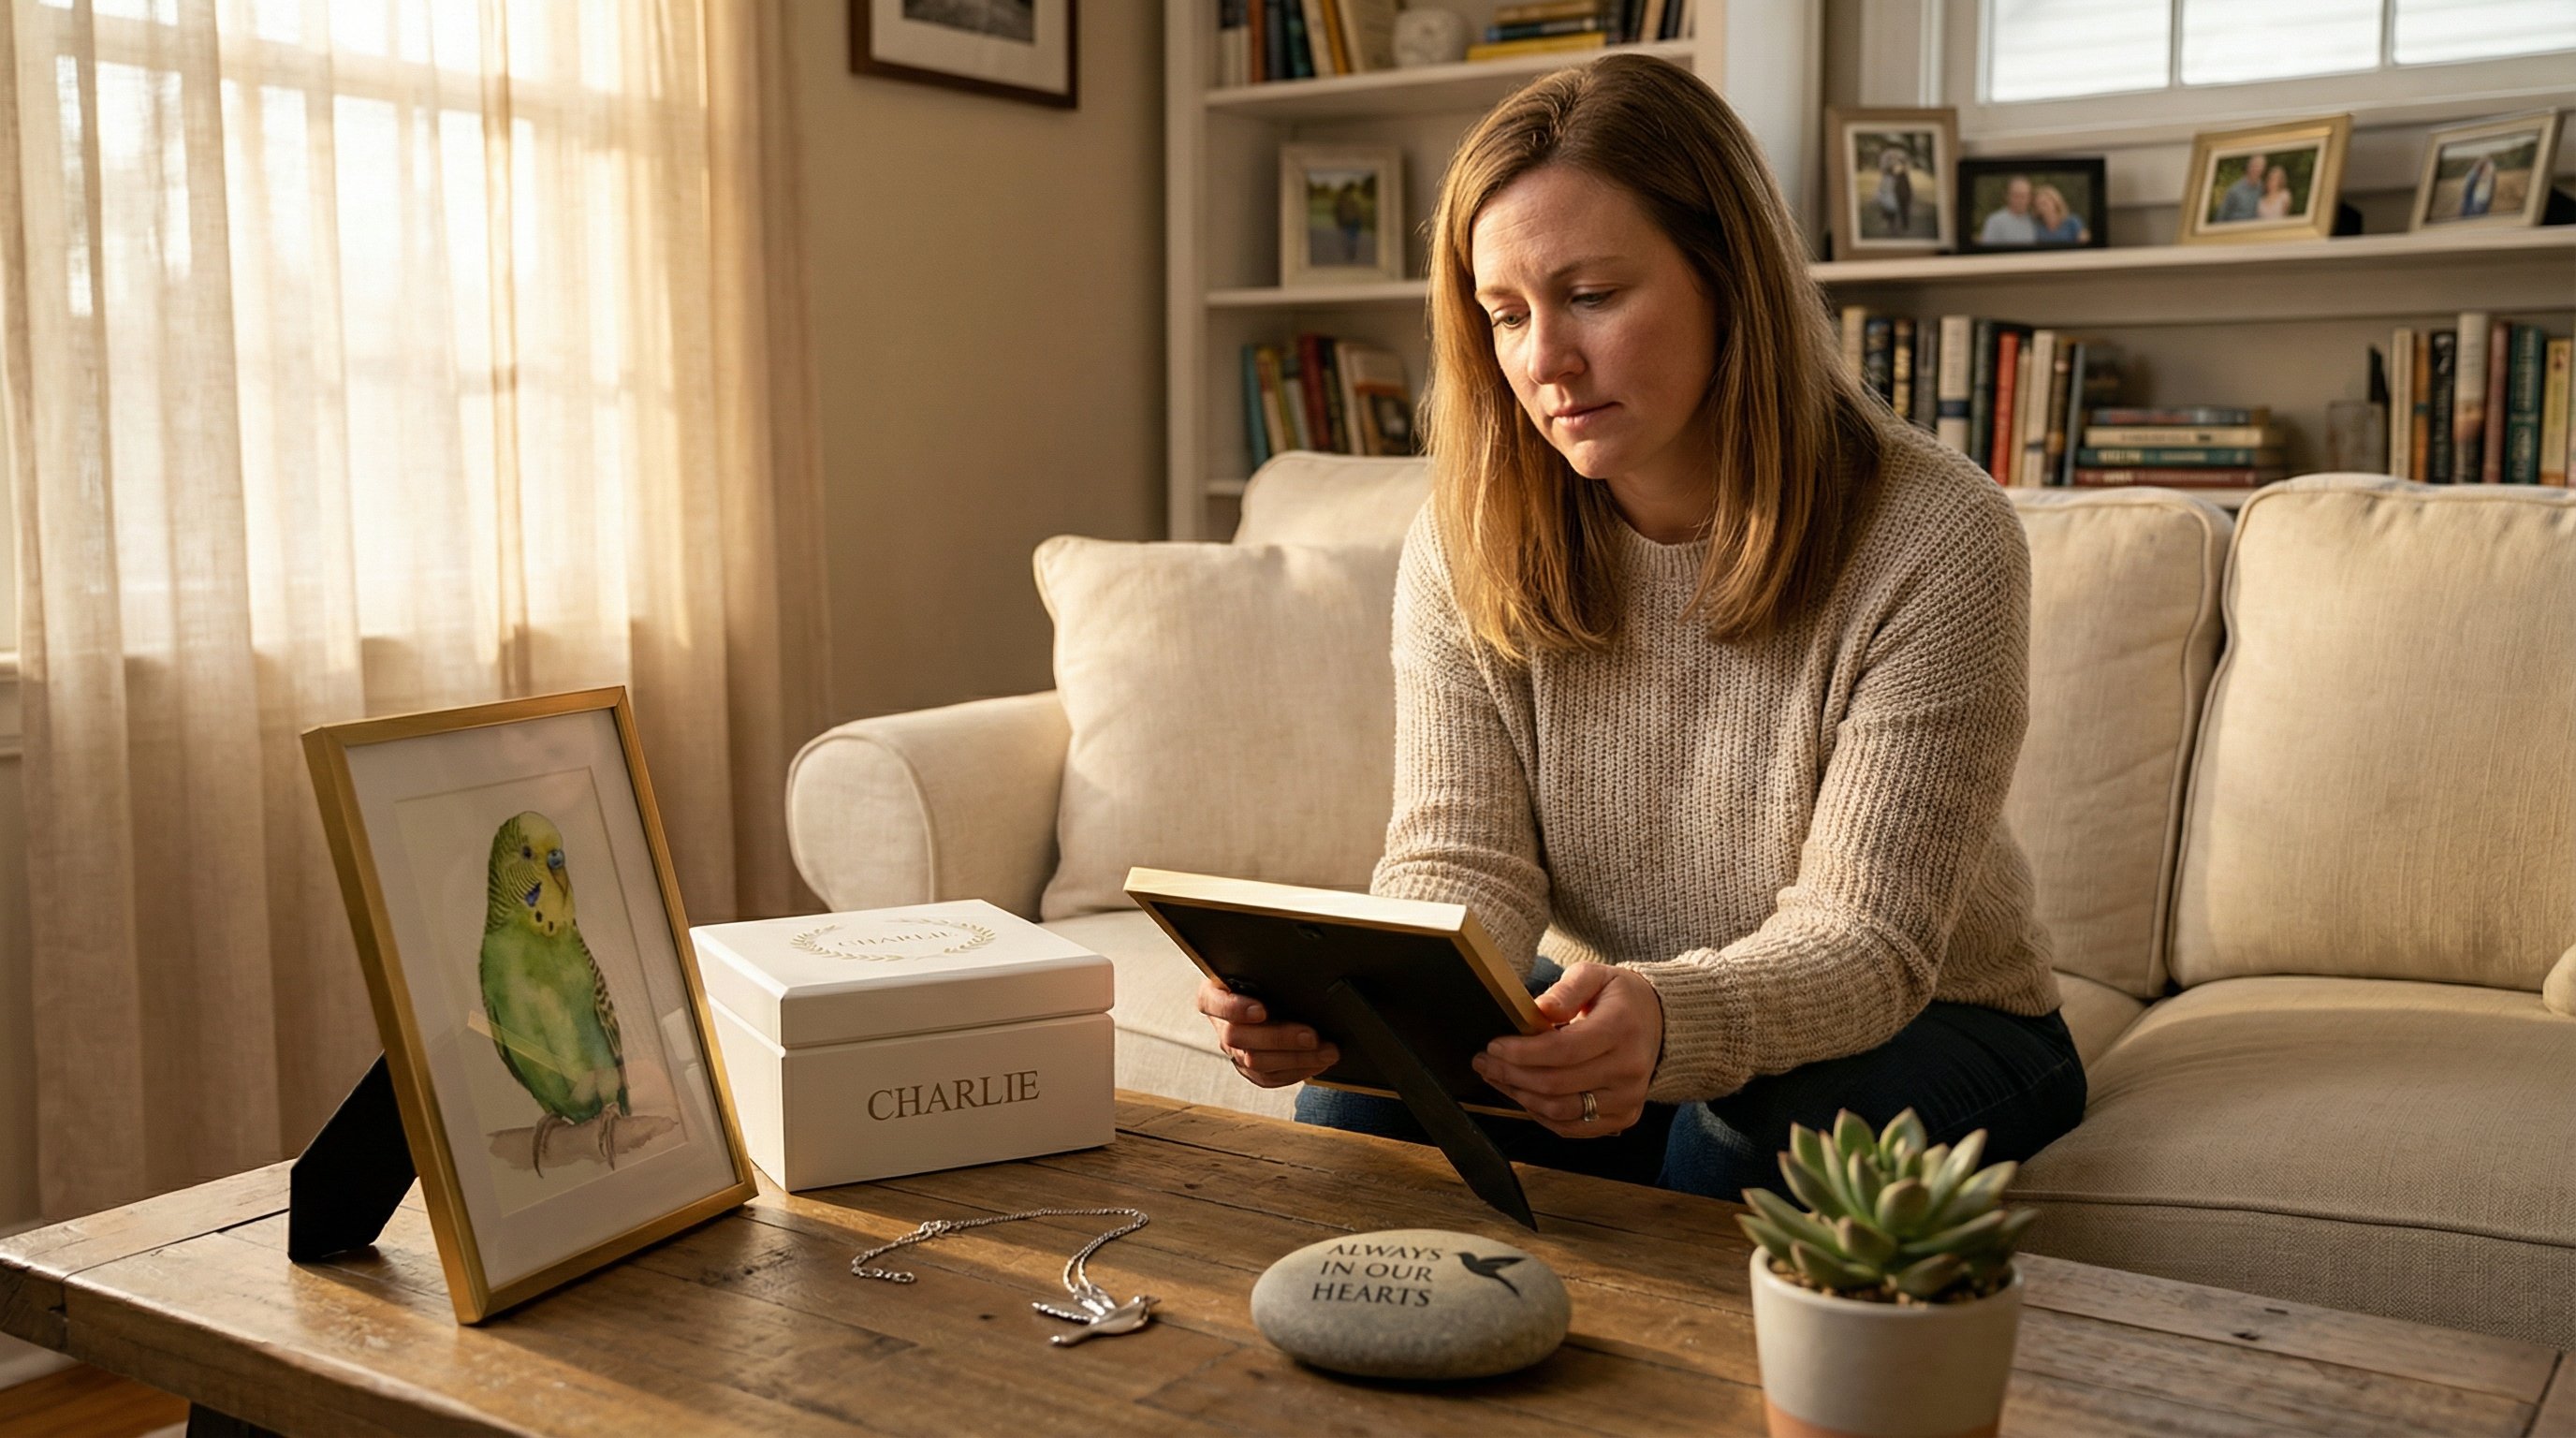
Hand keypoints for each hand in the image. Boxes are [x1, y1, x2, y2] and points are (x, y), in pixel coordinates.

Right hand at [1197, 977, 1340, 1088]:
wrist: (1274, 997)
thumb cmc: (1266, 978)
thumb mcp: (1262, 969)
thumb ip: (1269, 971)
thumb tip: (1303, 970)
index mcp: (1214, 994)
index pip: (1213, 1002)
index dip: (1234, 1009)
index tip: (1261, 1010)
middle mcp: (1221, 1025)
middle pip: (1238, 1037)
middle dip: (1278, 1038)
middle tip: (1311, 1035)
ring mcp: (1234, 1050)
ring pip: (1255, 1063)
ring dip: (1296, 1059)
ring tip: (1327, 1051)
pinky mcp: (1249, 1070)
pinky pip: (1269, 1078)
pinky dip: (1297, 1071)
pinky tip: (1318, 1062)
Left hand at [1472, 963, 1662, 1137]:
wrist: (1660, 1022)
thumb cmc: (1620, 998)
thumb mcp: (1595, 975)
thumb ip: (1566, 990)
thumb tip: (1540, 1008)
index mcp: (1621, 1029)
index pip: (1563, 1051)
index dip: (1522, 1053)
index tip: (1494, 1045)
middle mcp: (1629, 1069)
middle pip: (1556, 1084)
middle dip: (1511, 1074)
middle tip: (1485, 1061)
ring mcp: (1628, 1098)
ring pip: (1560, 1111)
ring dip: (1520, 1096)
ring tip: (1498, 1076)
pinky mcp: (1623, 1117)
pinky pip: (1572, 1127)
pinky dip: (1541, 1114)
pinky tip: (1523, 1094)